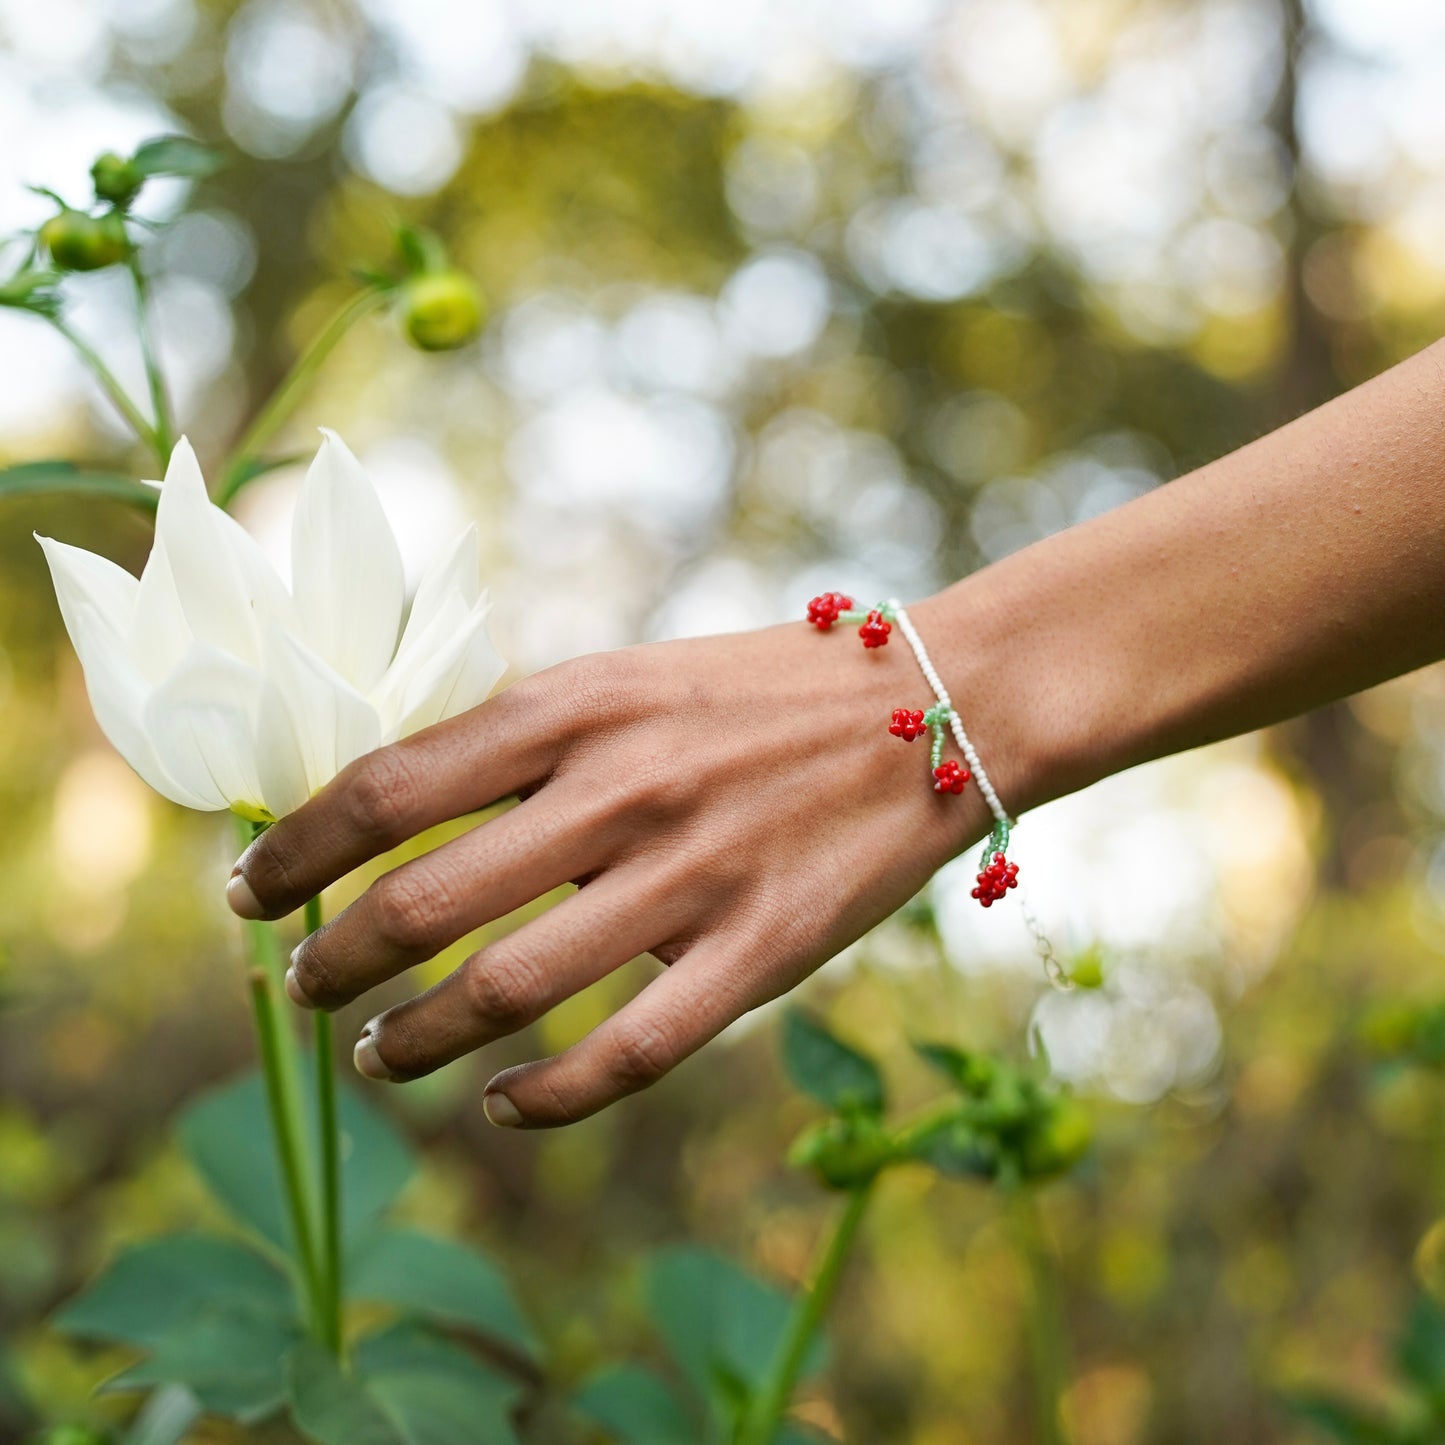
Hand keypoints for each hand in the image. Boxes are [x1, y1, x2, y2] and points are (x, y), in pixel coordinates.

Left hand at [226, 618, 995, 1126]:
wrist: (939, 705)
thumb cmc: (768, 687)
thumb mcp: (632, 676)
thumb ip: (527, 737)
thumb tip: (402, 803)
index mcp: (579, 704)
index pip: (388, 786)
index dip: (296, 848)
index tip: (247, 887)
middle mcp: (621, 789)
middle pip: (423, 902)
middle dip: (333, 961)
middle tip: (302, 989)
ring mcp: (692, 876)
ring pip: (508, 989)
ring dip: (414, 1039)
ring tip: (374, 1057)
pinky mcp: (761, 953)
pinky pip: (628, 1053)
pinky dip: (545, 1098)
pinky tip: (502, 1104)